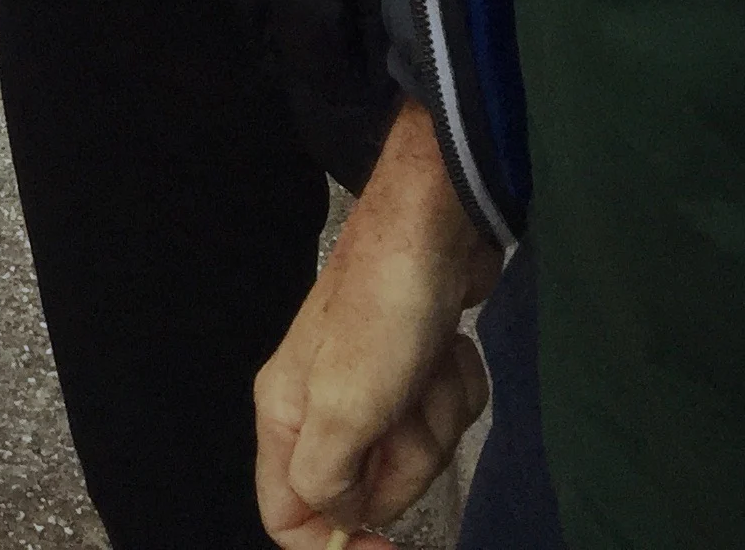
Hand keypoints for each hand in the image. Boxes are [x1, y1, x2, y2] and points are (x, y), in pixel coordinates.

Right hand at [254, 107, 500, 546]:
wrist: (434, 225)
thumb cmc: (383, 312)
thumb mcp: (345, 404)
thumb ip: (325, 475)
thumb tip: (337, 517)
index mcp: (288, 415)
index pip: (287, 514)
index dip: (334, 543)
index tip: (389, 544)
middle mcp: (321, 404)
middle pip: (366, 489)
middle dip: (406, 458)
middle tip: (408, 410)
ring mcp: (371, 383)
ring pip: (413, 453)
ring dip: (438, 418)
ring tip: (430, 366)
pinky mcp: (413, 365)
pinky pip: (442, 415)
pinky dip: (456, 390)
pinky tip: (448, 349)